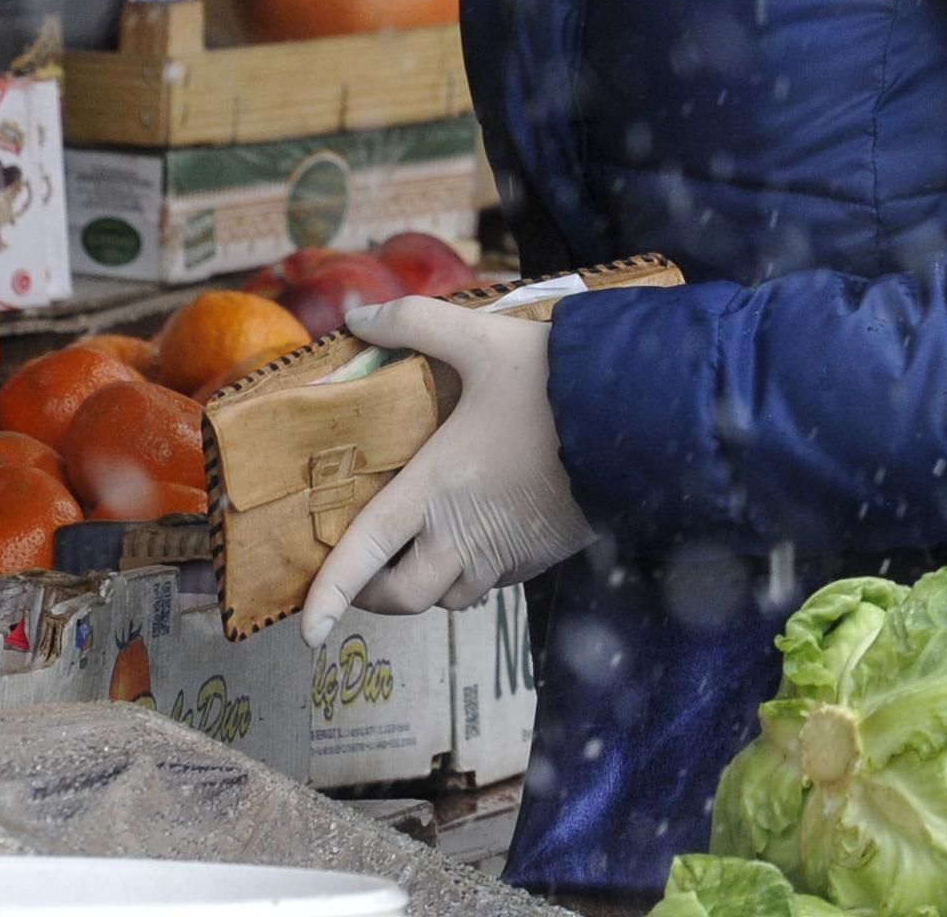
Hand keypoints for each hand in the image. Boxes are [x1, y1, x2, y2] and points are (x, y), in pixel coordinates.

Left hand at [299, 298, 590, 641]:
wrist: (639, 416)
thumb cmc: (552, 380)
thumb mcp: (479, 337)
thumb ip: (413, 322)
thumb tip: (358, 313)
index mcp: (435, 490)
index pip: (366, 556)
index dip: (331, 597)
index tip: (307, 632)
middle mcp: (464, 536)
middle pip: (404, 598)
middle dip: (375, 594)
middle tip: (363, 569)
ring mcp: (506, 554)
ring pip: (449, 596)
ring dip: (427, 581)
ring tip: (419, 543)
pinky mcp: (541, 556)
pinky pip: (493, 582)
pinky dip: (472, 570)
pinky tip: (476, 529)